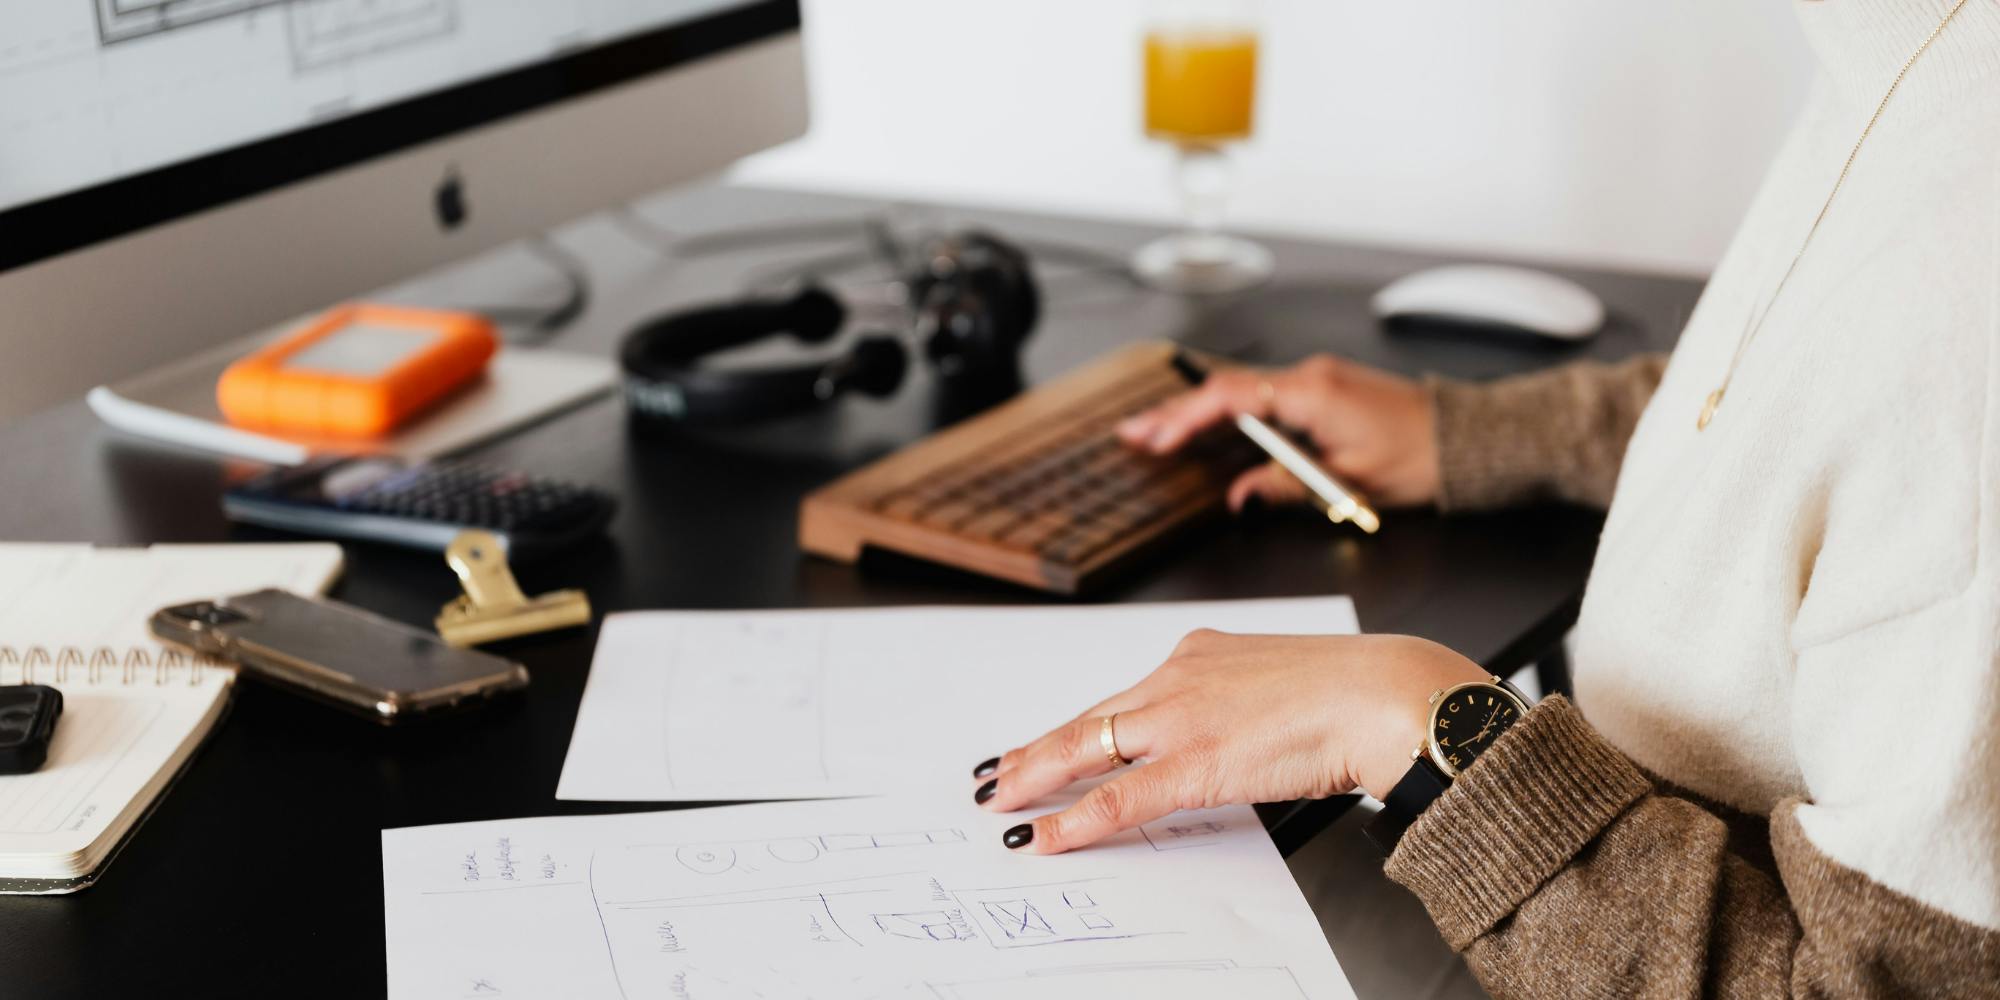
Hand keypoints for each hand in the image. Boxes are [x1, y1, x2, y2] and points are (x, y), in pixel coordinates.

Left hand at [971, 630, 1487, 854]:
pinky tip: (1046, 834)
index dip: (1078, 725)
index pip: (1122, 698)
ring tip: (1004, 801)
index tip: (1045, 741)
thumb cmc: (1351, 693)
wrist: (1383, 693)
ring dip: (1039, 779)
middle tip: (999, 774)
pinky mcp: (1195, 761)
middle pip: (1090, 720)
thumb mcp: (1280, 684)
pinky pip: (1120, 797)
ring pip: (1088, 750)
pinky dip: (1076, 819)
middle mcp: (1179, 677)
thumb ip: (1239, 705)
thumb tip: (1228, 739)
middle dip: (1038, 752)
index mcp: (1201, 654)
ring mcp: (1182, 718)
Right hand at [1116, 355, 1440, 508]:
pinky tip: (1206, 427)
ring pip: (1241, 392)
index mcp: (1313, 394)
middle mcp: (1309, 377)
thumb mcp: (1348, 483)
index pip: (1232, 398)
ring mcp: (1315, 379)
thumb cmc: (1419, 457)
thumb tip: (1239, 496)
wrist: (1463, 439)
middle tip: (1134, 431)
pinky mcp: (1322, 389)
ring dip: (1198, 412)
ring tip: (1156, 431)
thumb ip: (1285, 486)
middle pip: (1226, 390)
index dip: (1187, 419)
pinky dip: (1227, 412)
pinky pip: (1262, 396)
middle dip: (1176, 412)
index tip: (1156, 439)